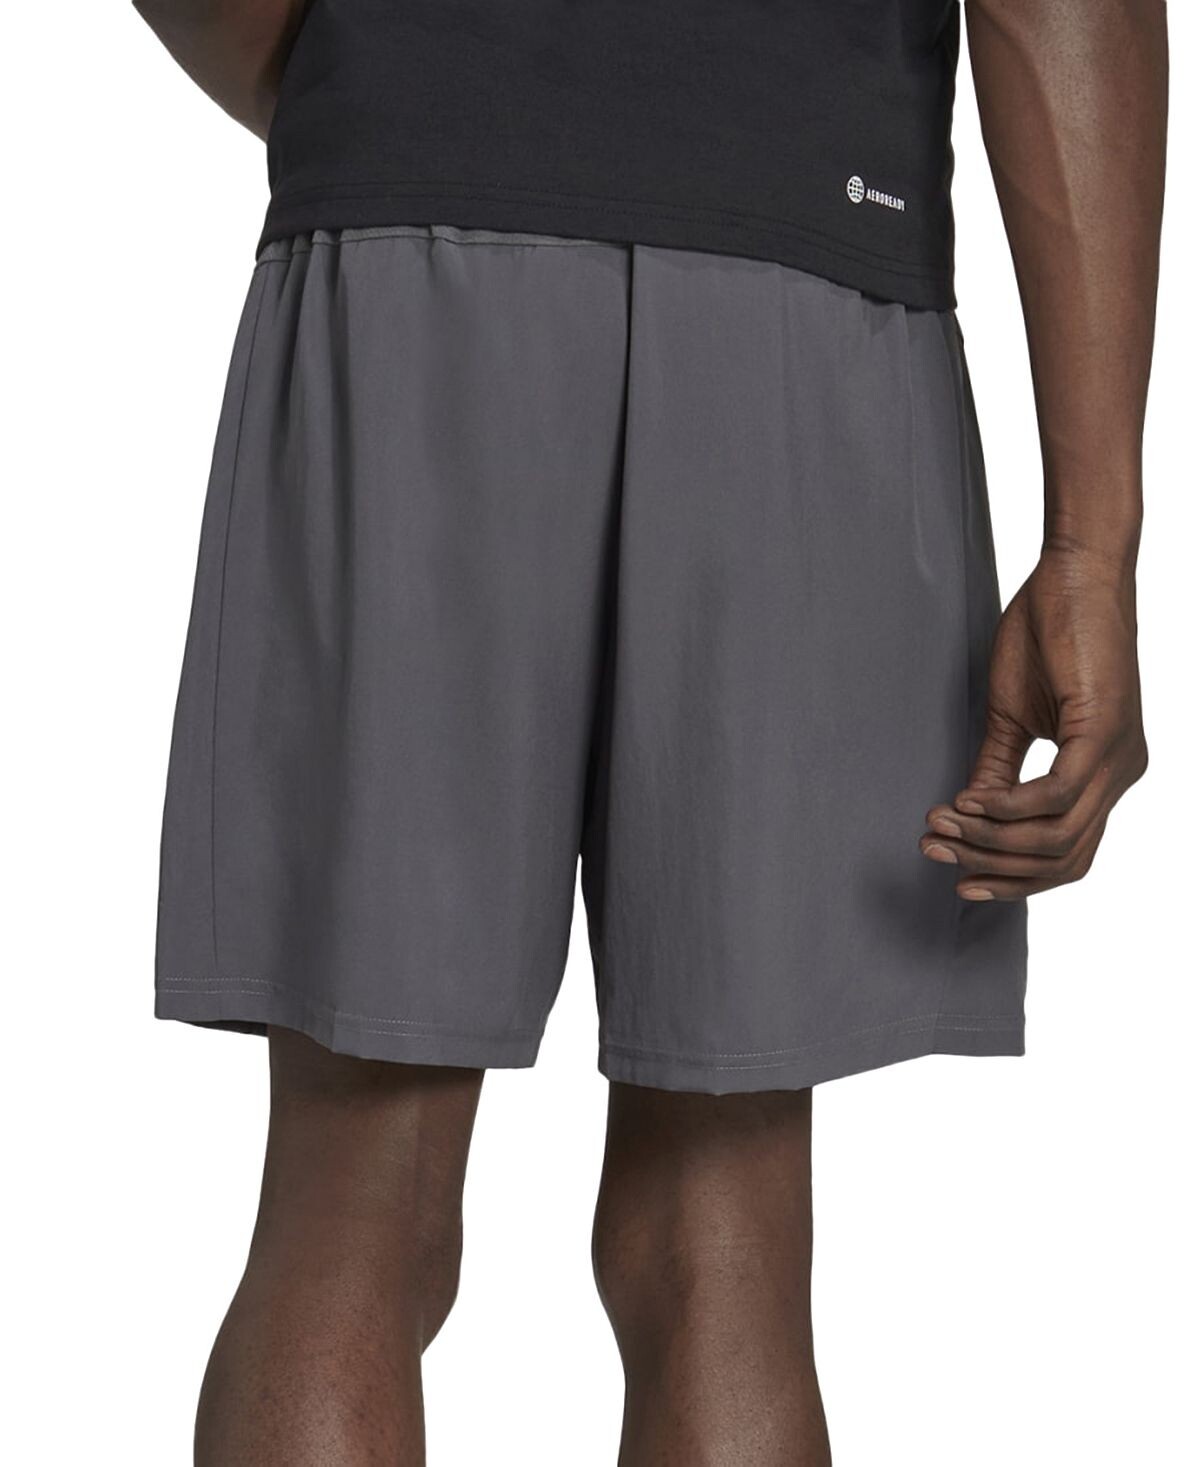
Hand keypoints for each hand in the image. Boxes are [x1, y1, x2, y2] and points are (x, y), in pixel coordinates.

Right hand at [920, 544, 1147, 900]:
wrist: (1077, 571)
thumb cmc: (1049, 632)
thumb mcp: (1011, 716)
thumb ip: (996, 771)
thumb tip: (969, 818)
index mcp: (1106, 773)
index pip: (1067, 855)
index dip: (1011, 875)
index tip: (955, 871)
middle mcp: (1123, 774)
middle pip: (1063, 860)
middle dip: (993, 866)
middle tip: (935, 850)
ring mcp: (1119, 757)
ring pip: (1058, 838)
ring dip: (992, 842)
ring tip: (943, 824)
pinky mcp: (1104, 733)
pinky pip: (1056, 797)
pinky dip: (1008, 809)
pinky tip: (971, 802)